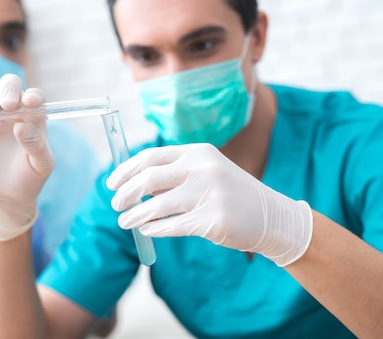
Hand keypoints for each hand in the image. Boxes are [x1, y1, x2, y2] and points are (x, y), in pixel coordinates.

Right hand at [0, 73, 54, 240]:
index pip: (35, 97)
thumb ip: (36, 144)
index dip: (32, 95)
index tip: (29, 102)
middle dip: (9, 90)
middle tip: (7, 106)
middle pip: (10, 86)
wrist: (5, 198)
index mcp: (34, 119)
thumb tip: (22, 125)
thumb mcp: (41, 165)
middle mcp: (14, 113)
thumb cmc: (29, 180)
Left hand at [106, 143, 312, 265]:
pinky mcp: (214, 221)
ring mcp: (210, 194)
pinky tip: (146, 230)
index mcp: (198, 152)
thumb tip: (132, 183)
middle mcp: (203, 168)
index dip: (126, 170)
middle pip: (149, 178)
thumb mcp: (206, 172)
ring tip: (123, 222)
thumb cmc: (230, 194)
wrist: (271, 216)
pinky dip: (154, 229)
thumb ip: (174, 174)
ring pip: (157, 205)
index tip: (111, 183)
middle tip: (115, 204)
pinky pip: (173, 226)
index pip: (151, 156)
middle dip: (126, 192)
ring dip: (135, 215)